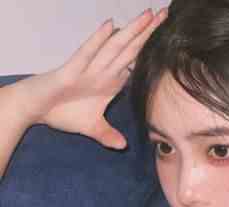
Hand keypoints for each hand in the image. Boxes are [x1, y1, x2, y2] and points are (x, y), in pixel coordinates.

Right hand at [20, 8, 166, 148]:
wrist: (36, 109)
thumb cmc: (63, 112)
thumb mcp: (92, 128)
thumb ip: (108, 135)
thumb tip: (123, 146)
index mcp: (111, 83)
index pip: (135, 64)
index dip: (150, 52)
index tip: (168, 40)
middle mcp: (103, 71)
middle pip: (130, 50)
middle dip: (148, 33)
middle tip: (166, 14)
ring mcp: (88, 68)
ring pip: (114, 47)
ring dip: (130, 31)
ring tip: (148, 15)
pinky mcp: (71, 70)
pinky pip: (87, 53)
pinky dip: (98, 41)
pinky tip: (110, 26)